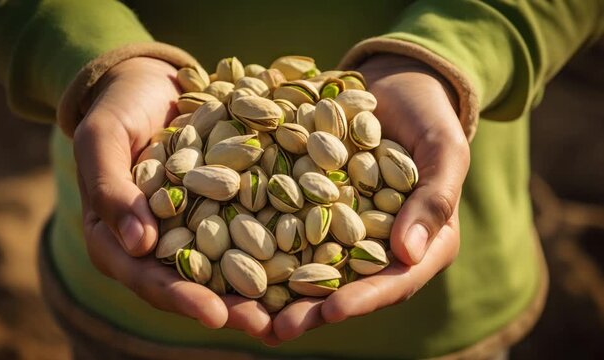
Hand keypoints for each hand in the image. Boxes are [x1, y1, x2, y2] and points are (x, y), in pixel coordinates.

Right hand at [73, 57, 270, 336]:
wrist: (149, 84)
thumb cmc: (117, 109)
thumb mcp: (102, 140)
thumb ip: (109, 188)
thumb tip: (136, 245)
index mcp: (118, 237)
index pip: (147, 277)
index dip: (181, 297)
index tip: (215, 314)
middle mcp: (158, 241)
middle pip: (192, 283)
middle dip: (227, 307)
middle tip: (264, 326)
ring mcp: (192, 225)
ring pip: (222, 265)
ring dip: (254, 289)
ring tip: (290, 310)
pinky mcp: (221, 206)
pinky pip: (245, 228)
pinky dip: (270, 244)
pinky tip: (302, 257)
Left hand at [266, 54, 469, 343]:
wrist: (394, 87)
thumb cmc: (428, 116)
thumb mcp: (443, 150)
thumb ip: (435, 198)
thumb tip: (410, 254)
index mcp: (419, 243)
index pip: (393, 281)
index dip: (363, 299)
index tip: (331, 312)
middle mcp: (378, 244)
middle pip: (346, 286)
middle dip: (312, 310)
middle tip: (277, 331)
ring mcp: (342, 227)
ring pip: (311, 265)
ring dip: (280, 291)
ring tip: (246, 311)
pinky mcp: (313, 205)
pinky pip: (288, 227)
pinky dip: (262, 244)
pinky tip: (229, 257)